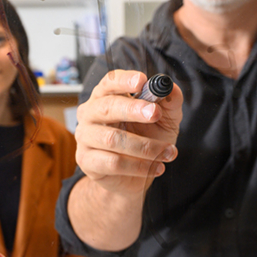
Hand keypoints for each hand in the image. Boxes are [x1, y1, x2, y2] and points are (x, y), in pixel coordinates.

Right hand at [74, 70, 182, 199]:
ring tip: (168, 152)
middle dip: (133, 109)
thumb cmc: (147, 139)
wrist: (136, 175)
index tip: (141, 81)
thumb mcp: (165, 119)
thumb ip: (169, 102)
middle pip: (107, 107)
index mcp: (106, 96)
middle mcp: (90, 113)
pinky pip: (114, 163)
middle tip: (155, 113)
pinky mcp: (86, 161)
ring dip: (146, 146)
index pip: (109, 82)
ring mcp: (85, 137)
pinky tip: (157, 167)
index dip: (124, 80)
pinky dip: (140, 166)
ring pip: (113, 139)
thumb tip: (171, 88)